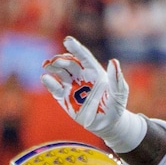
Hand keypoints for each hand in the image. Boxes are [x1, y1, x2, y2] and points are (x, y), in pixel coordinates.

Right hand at [41, 37, 143, 151]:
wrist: (108, 123)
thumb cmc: (116, 105)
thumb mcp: (120, 92)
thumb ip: (116, 79)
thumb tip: (114, 61)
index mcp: (94, 70)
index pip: (83, 56)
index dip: (76, 48)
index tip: (67, 41)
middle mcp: (81, 76)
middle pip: (69, 63)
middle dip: (62, 60)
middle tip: (56, 60)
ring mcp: (72, 86)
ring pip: (60, 73)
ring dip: (53, 67)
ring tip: (47, 65)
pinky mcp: (64, 98)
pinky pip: (55, 89)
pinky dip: (50, 83)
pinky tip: (45, 78)